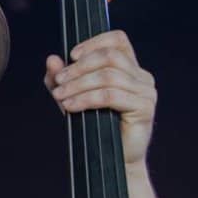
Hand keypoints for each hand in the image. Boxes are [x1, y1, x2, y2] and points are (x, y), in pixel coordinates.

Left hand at [45, 30, 155, 167]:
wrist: (110, 158)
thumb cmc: (93, 123)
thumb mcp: (71, 96)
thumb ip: (60, 77)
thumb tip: (52, 59)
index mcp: (129, 67)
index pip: (118, 40)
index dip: (94, 42)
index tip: (72, 55)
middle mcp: (141, 76)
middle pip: (110, 57)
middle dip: (79, 67)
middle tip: (59, 82)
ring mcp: (145, 91)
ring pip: (108, 76)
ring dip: (79, 85)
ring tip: (60, 96)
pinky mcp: (144, 108)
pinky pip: (111, 95)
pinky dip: (86, 99)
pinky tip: (70, 106)